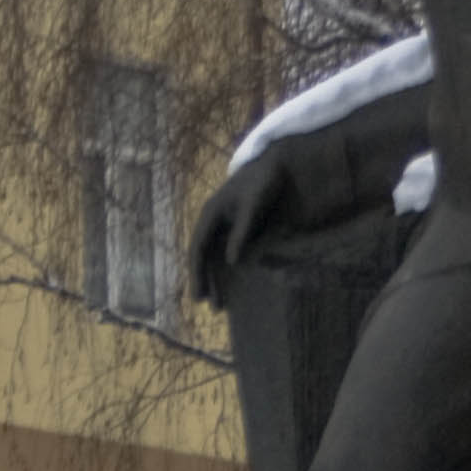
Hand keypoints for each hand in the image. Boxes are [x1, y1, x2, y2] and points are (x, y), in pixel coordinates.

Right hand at [189, 143, 291, 307]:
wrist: (273, 167)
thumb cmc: (262, 183)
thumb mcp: (253, 206)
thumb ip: (242, 232)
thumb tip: (230, 262)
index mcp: (210, 213)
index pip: (198, 247)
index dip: (197, 271)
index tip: (198, 293)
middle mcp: (211, 221)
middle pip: (202, 255)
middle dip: (203, 279)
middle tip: (204, 303)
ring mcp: (221, 226)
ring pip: (212, 256)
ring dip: (214, 278)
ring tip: (217, 302)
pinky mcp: (233, 229)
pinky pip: (223, 253)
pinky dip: (224, 270)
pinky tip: (229, 285)